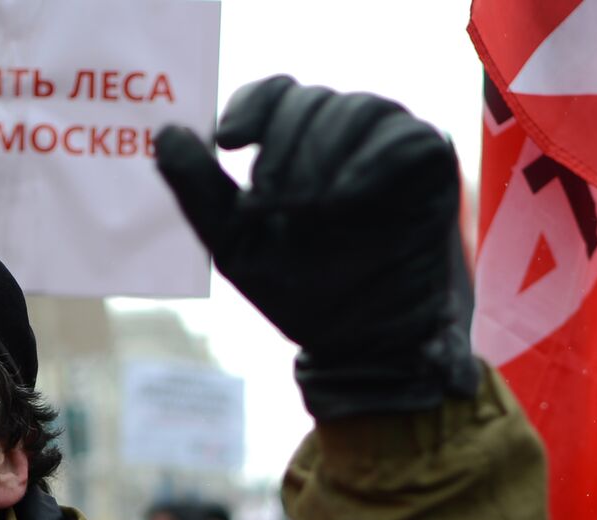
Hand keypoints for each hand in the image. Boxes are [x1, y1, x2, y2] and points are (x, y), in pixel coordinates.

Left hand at [155, 75, 478, 418]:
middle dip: (287, 145)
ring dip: (324, 154)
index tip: (230, 142)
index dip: (252, 106)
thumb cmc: (303, 295)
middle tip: (273, 200)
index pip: (275, 95)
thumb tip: (164, 133)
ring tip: (307, 208)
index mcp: (298, 147)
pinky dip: (371, 163)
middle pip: (313, 99)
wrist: (364, 346)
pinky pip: (406, 138)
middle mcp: (345, 139)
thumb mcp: (236, 247)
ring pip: (359, 109)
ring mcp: (390, 148)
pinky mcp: (432, 168)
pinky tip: (343, 201)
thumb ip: (200, 193)